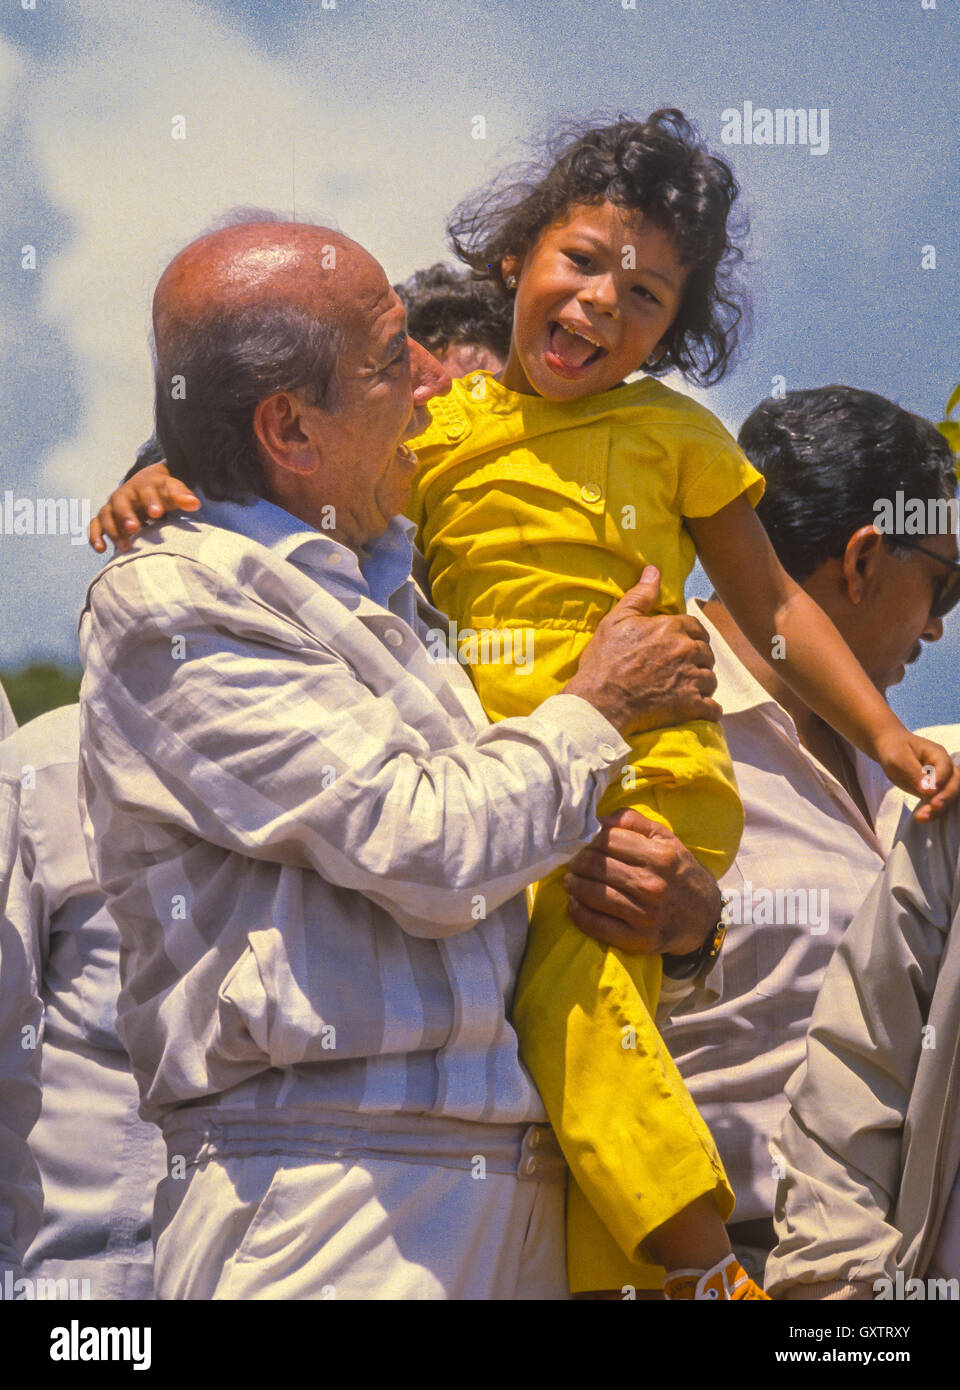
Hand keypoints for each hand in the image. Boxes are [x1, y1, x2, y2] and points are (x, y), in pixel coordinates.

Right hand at [89, 461, 200, 553]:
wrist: (146, 484)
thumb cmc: (162, 492)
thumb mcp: (173, 490)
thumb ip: (182, 496)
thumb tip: (195, 504)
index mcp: (143, 486)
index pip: (146, 491)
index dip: (150, 501)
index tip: (157, 513)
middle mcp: (125, 494)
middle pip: (121, 502)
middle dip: (126, 515)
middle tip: (134, 529)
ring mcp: (113, 506)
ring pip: (106, 515)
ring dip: (113, 530)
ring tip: (125, 546)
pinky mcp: (106, 517)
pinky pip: (95, 525)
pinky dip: (95, 536)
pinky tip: (101, 550)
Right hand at [564, 567, 721, 736]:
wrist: (600, 702)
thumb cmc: (605, 661)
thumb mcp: (616, 621)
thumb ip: (640, 595)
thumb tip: (653, 570)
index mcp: (672, 628)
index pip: (696, 627)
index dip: (689, 636)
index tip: (680, 645)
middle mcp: (687, 651)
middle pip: (706, 652)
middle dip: (697, 659)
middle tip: (681, 667)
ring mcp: (691, 679)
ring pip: (710, 679)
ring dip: (702, 683)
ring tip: (687, 688)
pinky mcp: (691, 705)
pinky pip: (713, 707)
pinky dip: (708, 709)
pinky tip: (699, 708)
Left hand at [564, 809, 720, 955]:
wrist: (704, 917)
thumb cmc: (679, 872)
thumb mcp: (665, 839)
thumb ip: (632, 822)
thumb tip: (598, 819)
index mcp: (659, 857)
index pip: (608, 840)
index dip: (589, 840)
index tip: (583, 844)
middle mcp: (652, 885)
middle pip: (596, 866)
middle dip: (577, 862)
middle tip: (572, 863)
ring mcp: (644, 915)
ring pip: (592, 894)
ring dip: (574, 885)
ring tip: (571, 881)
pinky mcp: (637, 940)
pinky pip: (595, 925)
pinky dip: (578, 912)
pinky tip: (575, 904)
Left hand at [874, 730, 959, 822]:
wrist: (888, 749)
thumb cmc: (894, 749)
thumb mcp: (899, 758)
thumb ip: (914, 772)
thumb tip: (928, 790)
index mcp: (937, 754)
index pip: (945, 767)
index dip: (941, 779)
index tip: (931, 791)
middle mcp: (943, 768)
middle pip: (953, 783)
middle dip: (945, 797)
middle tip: (934, 807)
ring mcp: (939, 781)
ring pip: (946, 796)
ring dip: (938, 809)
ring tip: (922, 817)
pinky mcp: (932, 793)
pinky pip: (936, 803)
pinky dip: (931, 812)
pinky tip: (921, 818)